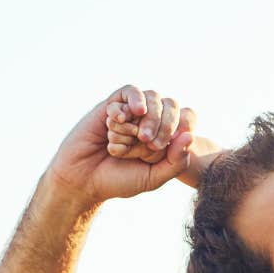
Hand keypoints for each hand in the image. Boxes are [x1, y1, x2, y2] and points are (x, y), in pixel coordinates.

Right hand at [46, 85, 193, 203]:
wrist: (83, 180)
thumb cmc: (119, 180)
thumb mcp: (153, 178)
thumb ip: (176, 162)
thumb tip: (190, 135)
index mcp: (165, 137)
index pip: (187, 117)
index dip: (184, 123)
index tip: (171, 143)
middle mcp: (150, 121)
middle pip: (170, 104)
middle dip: (164, 122)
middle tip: (150, 143)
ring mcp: (131, 112)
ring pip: (150, 97)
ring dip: (147, 116)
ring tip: (138, 135)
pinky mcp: (112, 105)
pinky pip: (127, 92)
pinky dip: (128, 103)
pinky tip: (119, 119)